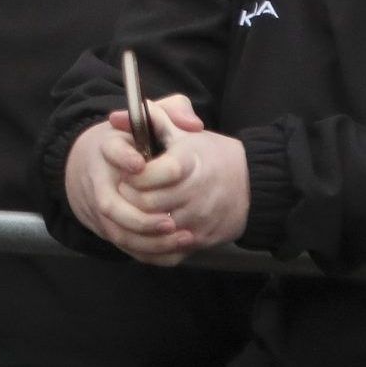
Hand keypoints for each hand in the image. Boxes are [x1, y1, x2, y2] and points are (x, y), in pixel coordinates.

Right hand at [63, 119, 192, 266]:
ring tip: (180, 236)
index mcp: (108, 149)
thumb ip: (171, 113)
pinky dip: (152, 252)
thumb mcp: (147, 122)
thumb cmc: (131, 143)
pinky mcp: (110, 228)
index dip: (123, 158)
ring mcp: (103, 208)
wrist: (95, 168)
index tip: (140, 164)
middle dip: (139, 217)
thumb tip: (193, 124)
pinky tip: (178, 249)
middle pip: (109, 205)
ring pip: (119, 232)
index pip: (110, 150)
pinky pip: (128, 247)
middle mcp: (100, 181)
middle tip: (168, 221)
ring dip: (148, 239)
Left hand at [121, 96, 248, 254]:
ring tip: (135, 206)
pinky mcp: (202, 239)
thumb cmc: (208, 153)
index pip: (151, 173)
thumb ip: (151, 119)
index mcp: (189, 163)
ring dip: (140, 219)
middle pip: (148, 203)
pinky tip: (150, 226)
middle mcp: (195, 193)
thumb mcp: (182, 131)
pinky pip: (169, 249)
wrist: (250, 182)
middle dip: (130, 197)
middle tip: (125, 190)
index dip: (134, 175)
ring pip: (155, 228)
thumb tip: (115, 117)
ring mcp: (199, 219)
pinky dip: (154, 240)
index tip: (129, 171)